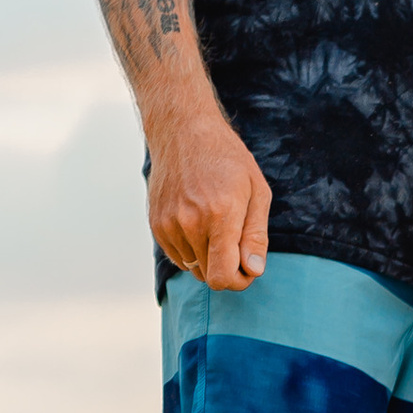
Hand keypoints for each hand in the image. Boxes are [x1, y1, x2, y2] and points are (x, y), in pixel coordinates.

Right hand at [147, 103, 271, 291]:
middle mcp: (189, 223)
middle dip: (228, 268)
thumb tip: (253, 270)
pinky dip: (192, 250)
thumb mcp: (257, 191)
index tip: (248, 268)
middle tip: (237, 243)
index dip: (239, 281)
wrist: (183, 131)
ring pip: (194, 268)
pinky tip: (199, 223)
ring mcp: (169, 224)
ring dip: (209, 257)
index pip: (223, 277)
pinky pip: (179, 257)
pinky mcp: (156, 224)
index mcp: (219, 216)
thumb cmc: (227, 159)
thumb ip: (256, 235)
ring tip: (217, 225)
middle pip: (209, 276)